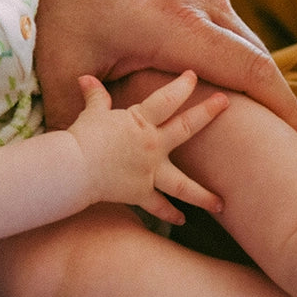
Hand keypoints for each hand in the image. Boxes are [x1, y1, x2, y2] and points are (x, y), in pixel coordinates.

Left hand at [0, 0, 296, 138]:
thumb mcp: (62, 61)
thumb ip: (76, 116)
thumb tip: (78, 165)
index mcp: (181, 27)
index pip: (252, 71)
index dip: (282, 107)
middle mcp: (206, 4)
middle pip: (260, 58)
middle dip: (280, 100)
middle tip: (293, 138)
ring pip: (246, 38)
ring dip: (256, 76)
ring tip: (259, 114)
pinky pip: (230, 22)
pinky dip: (236, 52)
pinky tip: (221, 75)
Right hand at [68, 71, 226, 224]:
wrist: (72, 169)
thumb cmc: (81, 138)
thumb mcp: (91, 114)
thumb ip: (96, 98)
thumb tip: (85, 79)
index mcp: (141, 122)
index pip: (166, 99)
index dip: (181, 86)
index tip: (193, 76)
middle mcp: (152, 145)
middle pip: (186, 127)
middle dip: (207, 113)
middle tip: (225, 102)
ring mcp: (149, 171)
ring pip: (182, 184)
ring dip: (203, 195)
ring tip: (222, 204)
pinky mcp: (140, 193)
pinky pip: (158, 206)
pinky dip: (169, 214)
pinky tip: (182, 220)